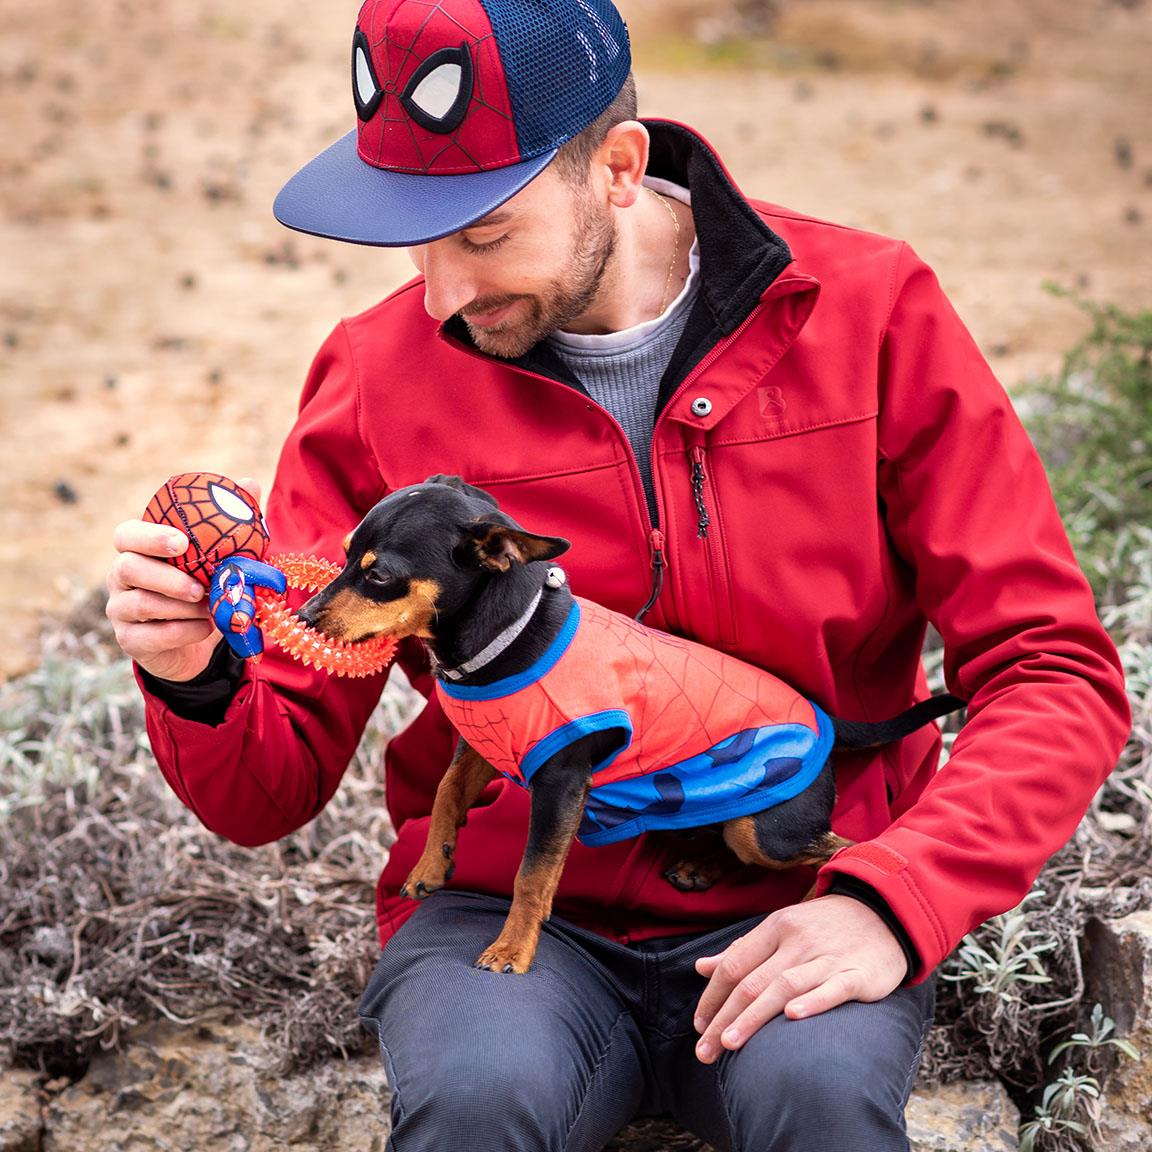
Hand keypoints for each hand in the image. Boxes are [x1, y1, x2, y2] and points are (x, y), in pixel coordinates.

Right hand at [107, 478, 261, 681]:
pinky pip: (153, 635)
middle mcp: (120, 577)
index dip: (150, 537)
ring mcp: (120, 610)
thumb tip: (248, 483)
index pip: (126, 535)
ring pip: (141, 604)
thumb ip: (232, 521)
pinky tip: (206, 628)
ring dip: (182, 608)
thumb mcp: (222, 556)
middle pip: (128, 568)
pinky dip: (185, 631)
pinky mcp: (130, 640)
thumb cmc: (206, 588)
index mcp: (139, 550)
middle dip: (167, 577)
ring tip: (210, 608)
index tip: (182, 542)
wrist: (198, 640)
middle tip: (199, 587)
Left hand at [692, 894, 905, 1062]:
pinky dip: (812, 1001)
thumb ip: (743, 951)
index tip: (699, 1025)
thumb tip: (701, 968)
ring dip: (754, 1016)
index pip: (735, 964)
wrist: (884, 912)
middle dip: (725, 1017)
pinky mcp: (858, 973)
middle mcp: (798, 940)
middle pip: (753, 981)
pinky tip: (791, 1017)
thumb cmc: (824, 927)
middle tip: (705, 1050)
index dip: (713, 996)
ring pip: (784, 986)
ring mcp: (828, 956)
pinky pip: (833, 988)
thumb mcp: (781, 928)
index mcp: (776, 927)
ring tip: (730, 1042)